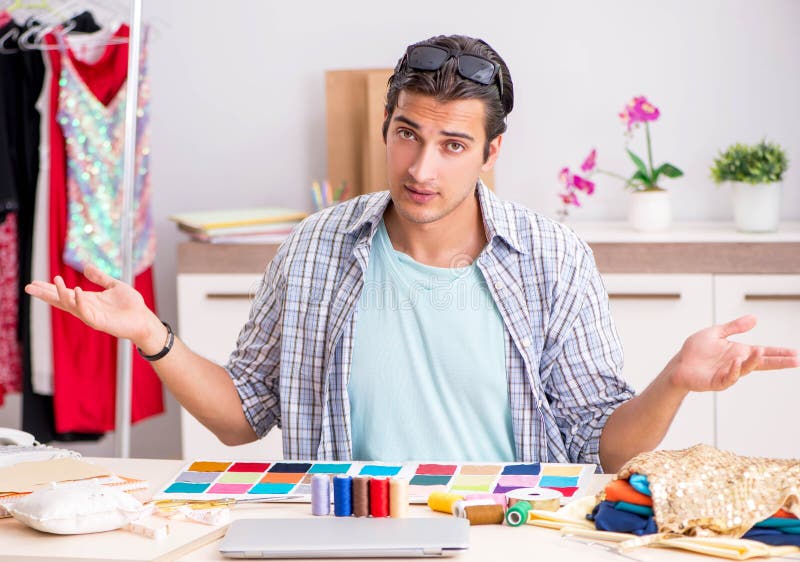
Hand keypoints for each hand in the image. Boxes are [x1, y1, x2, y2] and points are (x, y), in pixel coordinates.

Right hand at [24, 264, 160, 347]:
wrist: (144, 319)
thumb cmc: (131, 305)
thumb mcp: (114, 285)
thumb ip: (100, 277)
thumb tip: (86, 266)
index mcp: (88, 299)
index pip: (65, 293)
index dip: (50, 288)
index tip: (35, 282)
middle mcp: (86, 307)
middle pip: (61, 300)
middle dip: (45, 294)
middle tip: (28, 287)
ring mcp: (91, 315)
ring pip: (71, 305)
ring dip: (61, 293)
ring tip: (54, 280)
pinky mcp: (100, 322)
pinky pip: (86, 312)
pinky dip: (79, 302)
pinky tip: (75, 291)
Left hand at [669, 315, 798, 391]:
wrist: (678, 365)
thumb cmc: (696, 351)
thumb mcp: (716, 333)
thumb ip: (734, 327)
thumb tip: (755, 318)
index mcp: (739, 352)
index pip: (763, 352)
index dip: (779, 353)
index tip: (796, 353)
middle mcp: (737, 363)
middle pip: (761, 363)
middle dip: (778, 362)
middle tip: (796, 360)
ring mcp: (728, 373)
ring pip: (745, 369)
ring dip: (753, 362)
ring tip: (761, 353)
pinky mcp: (716, 381)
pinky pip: (728, 378)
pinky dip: (733, 371)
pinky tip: (736, 362)